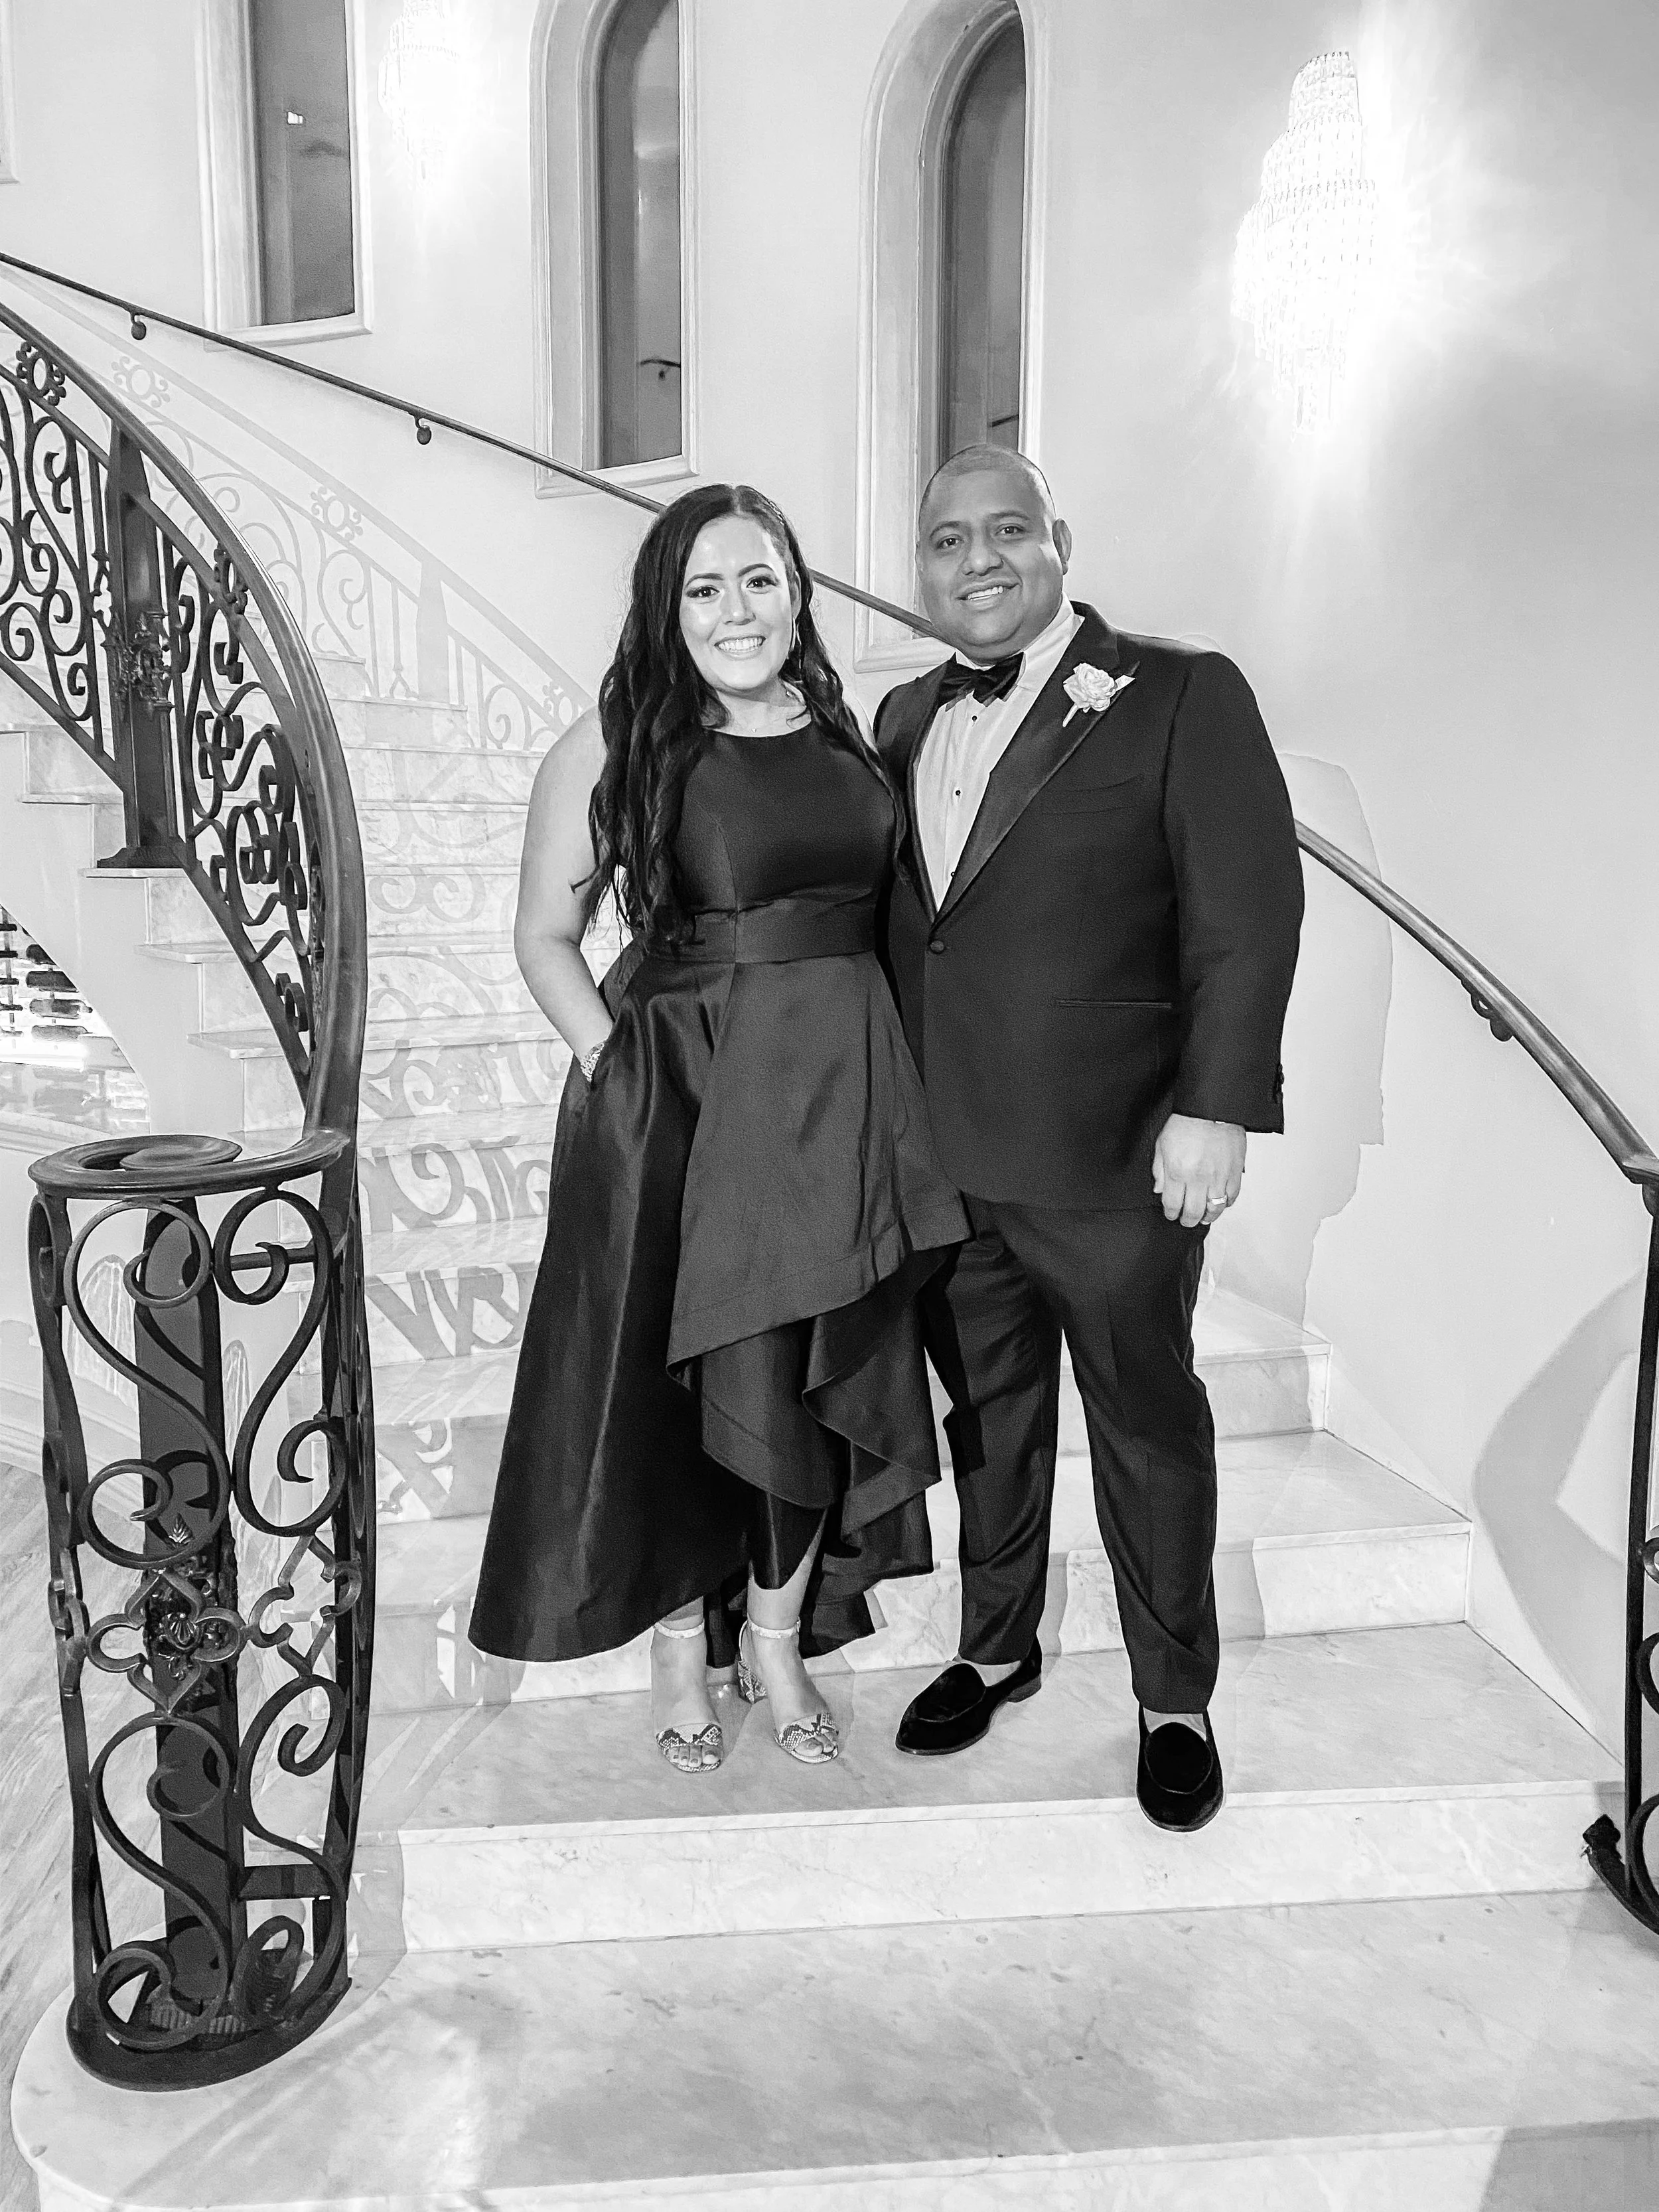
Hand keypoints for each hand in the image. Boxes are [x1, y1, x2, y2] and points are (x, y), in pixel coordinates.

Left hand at [1152, 1114, 1245, 1228]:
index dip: (1171, 1213)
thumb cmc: (1187, 1122)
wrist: (1212, 1108)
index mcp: (1178, 1172)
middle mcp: (1198, 1179)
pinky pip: (1232, 1197)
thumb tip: (1159, 1189)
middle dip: (1188, 1221)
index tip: (1171, 1214)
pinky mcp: (1235, 1173)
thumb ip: (1159, 1170)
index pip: (1173, 1205)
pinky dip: (1226, 1203)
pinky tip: (1220, 1202)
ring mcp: (1218, 1177)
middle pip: (1193, 1213)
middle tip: (1187, 1220)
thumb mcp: (1162, 1144)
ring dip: (1208, 1217)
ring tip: (1204, 1216)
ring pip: (1215, 1209)